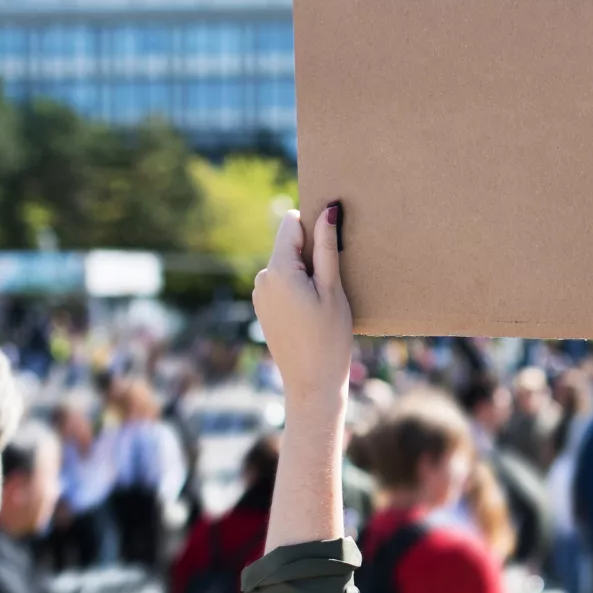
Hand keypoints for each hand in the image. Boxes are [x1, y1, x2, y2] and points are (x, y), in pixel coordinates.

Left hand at [253, 204, 352, 409]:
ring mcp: (259, 294)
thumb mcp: (332, 289)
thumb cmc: (329, 338)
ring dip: (305, 274)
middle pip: (288, 245)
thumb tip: (328, 209)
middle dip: (310, 255)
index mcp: (278, 270)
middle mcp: (262, 278)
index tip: (331, 251)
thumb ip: (327, 247)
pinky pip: (281, 284)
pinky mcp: (263, 308)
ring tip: (322, 303)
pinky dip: (297, 289)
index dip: (314, 230)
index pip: (291, 223)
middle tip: (330, 286)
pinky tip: (311, 313)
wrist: (311, 383)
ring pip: (286, 265)